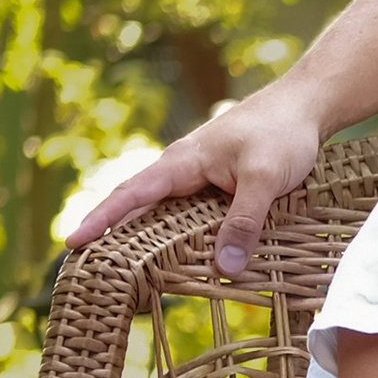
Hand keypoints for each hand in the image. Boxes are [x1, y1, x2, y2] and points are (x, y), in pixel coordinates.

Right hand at [63, 77, 328, 276]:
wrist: (305, 106)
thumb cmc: (282, 135)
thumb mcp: (265, 181)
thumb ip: (244, 223)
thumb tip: (225, 268)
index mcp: (181, 163)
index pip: (130, 195)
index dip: (101, 220)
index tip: (72, 242)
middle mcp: (182, 169)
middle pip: (139, 207)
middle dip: (112, 234)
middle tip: (86, 267)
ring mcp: (199, 176)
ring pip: (165, 212)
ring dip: (144, 236)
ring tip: (122, 270)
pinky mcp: (218, 183)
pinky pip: (189, 213)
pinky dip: (178, 233)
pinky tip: (177, 256)